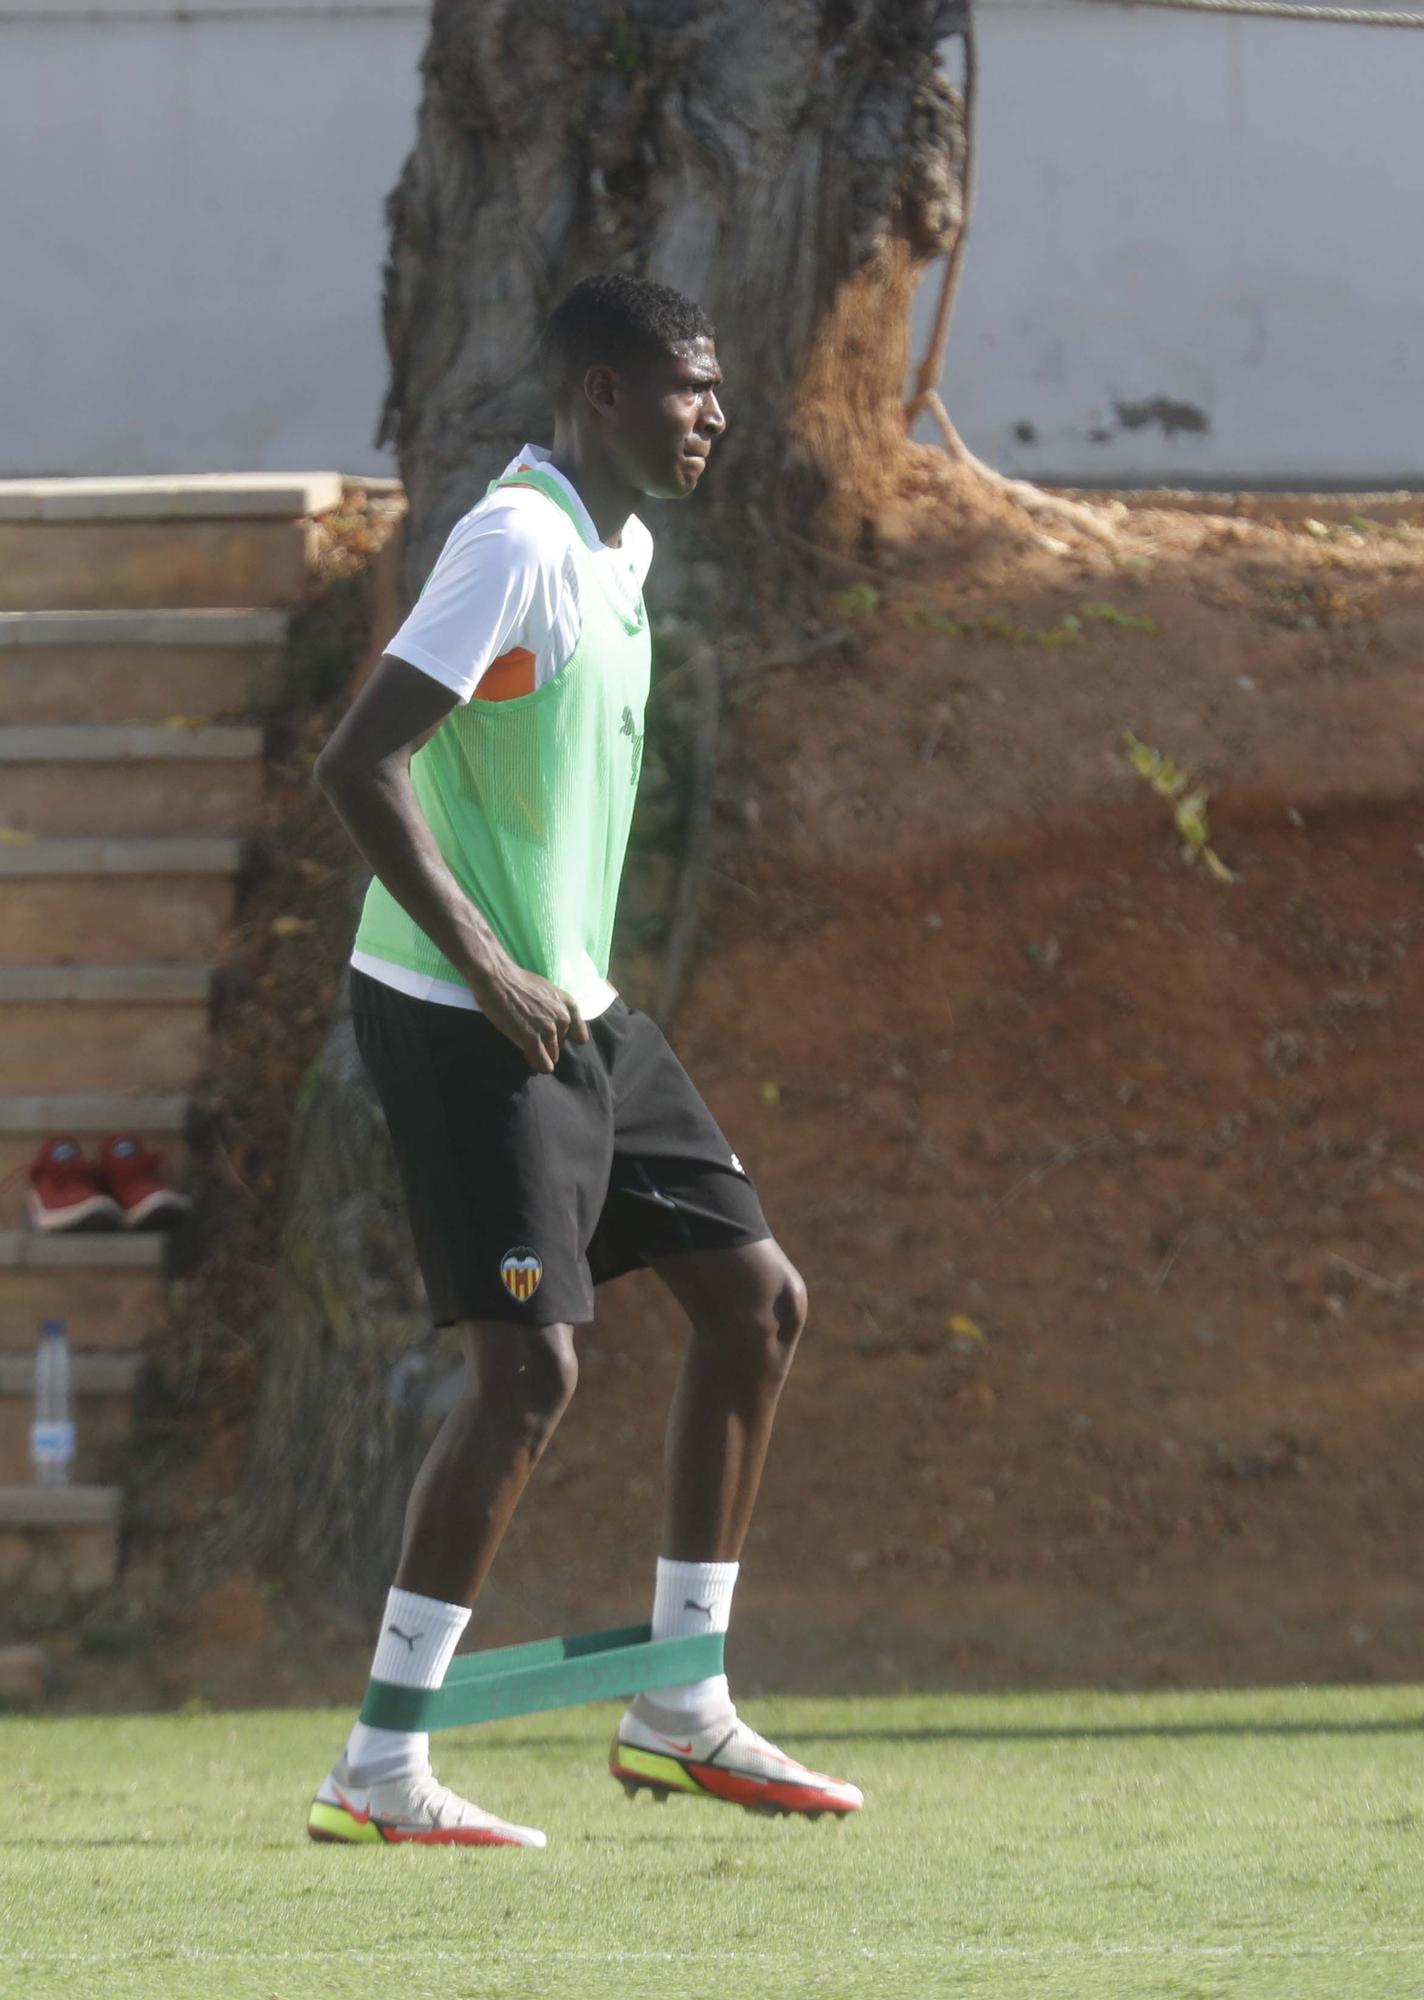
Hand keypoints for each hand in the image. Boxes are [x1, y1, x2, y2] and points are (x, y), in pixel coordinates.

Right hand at [474, 962, 589, 1073]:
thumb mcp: (546, 991)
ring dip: (542, 1056)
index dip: (565, 1038)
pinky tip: (531, 1061)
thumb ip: (554, 1007)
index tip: (554, 1038)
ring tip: (529, 1051)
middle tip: (533, 1040)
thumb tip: (553, 1024)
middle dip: (549, 1045)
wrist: (498, 979)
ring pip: (552, 1055)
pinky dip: (537, 1065)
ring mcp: (548, 1029)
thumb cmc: (518, 981)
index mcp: (568, 1005)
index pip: (579, 1035)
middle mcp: (563, 1018)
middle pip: (561, 1045)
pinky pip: (541, 1062)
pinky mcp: (532, 1038)